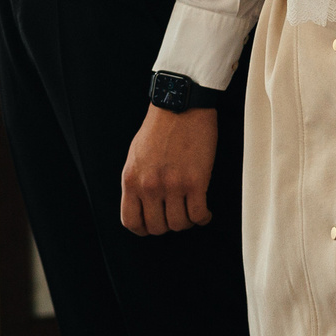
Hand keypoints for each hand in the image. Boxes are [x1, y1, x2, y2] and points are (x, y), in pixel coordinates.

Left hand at [120, 104, 216, 234]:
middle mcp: (149, 186)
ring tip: (190, 210)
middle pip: (157, 227)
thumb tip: (142, 204)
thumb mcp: (136, 156)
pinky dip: (203, 218)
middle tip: (175, 214)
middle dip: (167, 225)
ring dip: (187, 221)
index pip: (131, 221)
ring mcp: (173, 185)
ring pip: (179, 224)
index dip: (143, 229)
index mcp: (131, 179)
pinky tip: (204, 211)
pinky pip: (199, 215)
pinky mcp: (196, 182)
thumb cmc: (159, 128)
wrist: (180, 106)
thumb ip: (137, 181)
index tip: (152, 225)